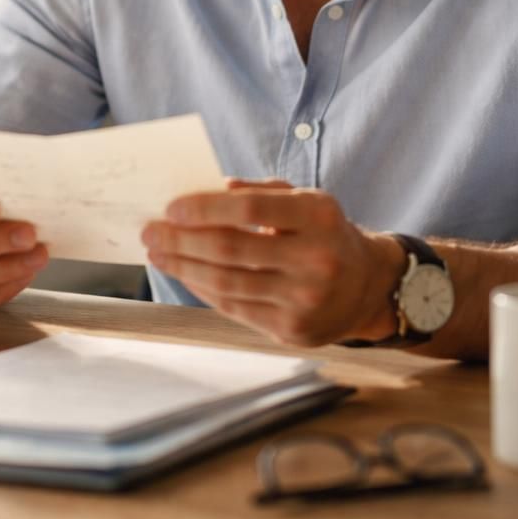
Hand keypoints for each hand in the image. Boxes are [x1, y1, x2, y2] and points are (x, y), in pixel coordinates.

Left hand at [141, 179, 403, 345]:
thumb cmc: (323, 234)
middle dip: (181, 240)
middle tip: (150, 232)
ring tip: (158, 254)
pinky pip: (234, 308)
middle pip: (231, 249)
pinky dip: (202, 289)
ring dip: (183, 267)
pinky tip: (184, 274)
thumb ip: (260, 192)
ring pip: (227, 283)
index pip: (250, 209)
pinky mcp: (292, 330)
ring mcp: (305, 300)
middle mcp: (316, 260)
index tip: (171, 208)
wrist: (367, 288)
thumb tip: (210, 188)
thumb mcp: (305, 201)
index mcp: (318, 217)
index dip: (205, 208)